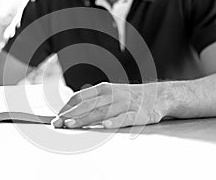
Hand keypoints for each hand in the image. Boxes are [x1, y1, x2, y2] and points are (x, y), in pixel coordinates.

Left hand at [52, 82, 170, 128]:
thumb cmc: (128, 96)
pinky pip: (124, 118)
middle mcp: (112, 94)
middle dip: (71, 115)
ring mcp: (125, 104)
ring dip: (85, 119)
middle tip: (58, 123)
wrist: (158, 95)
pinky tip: (105, 126)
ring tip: (72, 125)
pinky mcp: (138, 113)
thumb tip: (71, 109)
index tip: (57, 116)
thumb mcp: (110, 93)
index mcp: (103, 88)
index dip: (67, 107)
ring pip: (102, 112)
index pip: (80, 97)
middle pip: (88, 105)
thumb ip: (93, 100)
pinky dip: (114, 121)